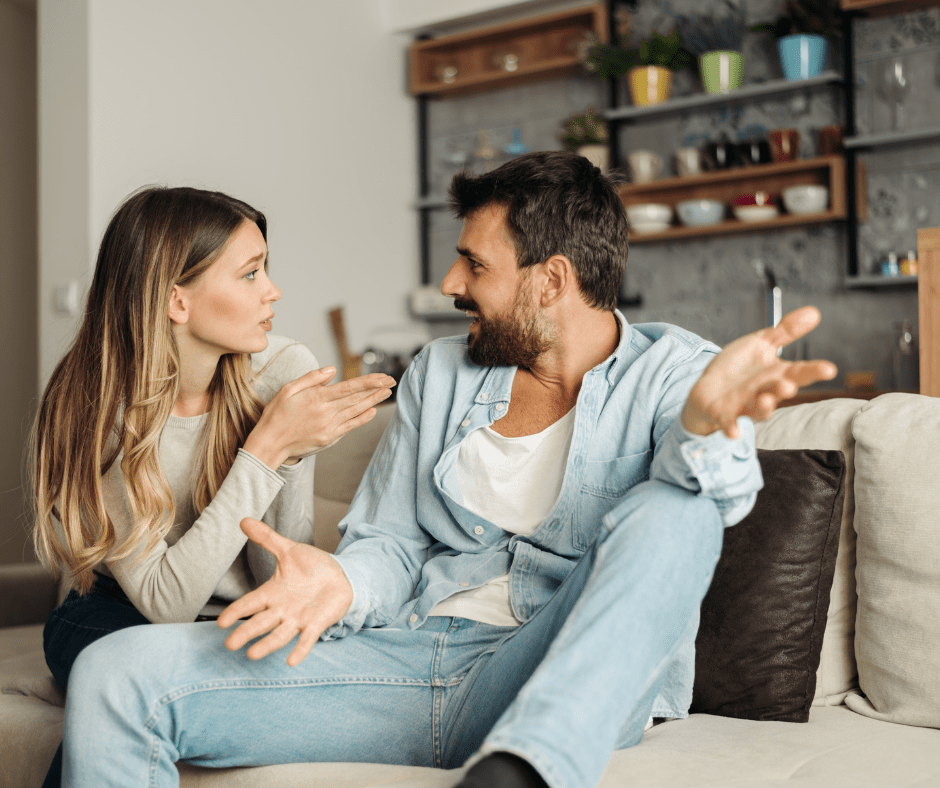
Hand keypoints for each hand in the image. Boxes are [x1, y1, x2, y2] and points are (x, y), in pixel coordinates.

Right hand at [218, 518, 353, 665]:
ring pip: (279, 634)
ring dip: (267, 645)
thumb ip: (266, 538)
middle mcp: (282, 609)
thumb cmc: (312, 567)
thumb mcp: (289, 550)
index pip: (250, 603)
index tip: (222, 623)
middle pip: (260, 623)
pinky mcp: (316, 623)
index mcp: (273, 592)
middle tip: (230, 645)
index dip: (236, 612)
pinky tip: (292, 661)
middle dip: (246, 633)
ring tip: (252, 655)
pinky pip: (307, 639)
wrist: (341, 575)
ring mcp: (299, 618)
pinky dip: (300, 650)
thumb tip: (243, 520)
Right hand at [244, 367, 394, 467]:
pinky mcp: (330, 438)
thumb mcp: (288, 390)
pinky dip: (363, 418)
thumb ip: (311, 379)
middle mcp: (326, 413)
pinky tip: (372, 411)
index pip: (349, 387)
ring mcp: (329, 427)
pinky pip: (350, 426)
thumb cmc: (276, 414)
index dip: (369, 382)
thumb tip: (332, 369)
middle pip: (357, 398)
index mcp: (317, 398)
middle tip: (392, 381)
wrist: (270, 444)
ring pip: (357, 411)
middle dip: (376, 389)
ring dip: (374, 401)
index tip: (383, 376)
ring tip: (387, 393)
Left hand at [682, 306, 837, 438]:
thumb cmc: (739, 368)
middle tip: (789, 385)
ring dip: (764, 407)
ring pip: (758, 409)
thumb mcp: (760, 344)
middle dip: (785, 389)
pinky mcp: (724, 414)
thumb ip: (785, 332)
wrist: (708, 389)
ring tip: (766, 400)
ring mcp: (744, 405)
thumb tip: (814, 312)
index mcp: (776, 374)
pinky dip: (732, 427)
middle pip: (779, 391)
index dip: (814, 371)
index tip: (829, 369)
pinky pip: (729, 423)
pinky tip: (734, 432)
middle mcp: (764, 392)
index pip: (799, 372)